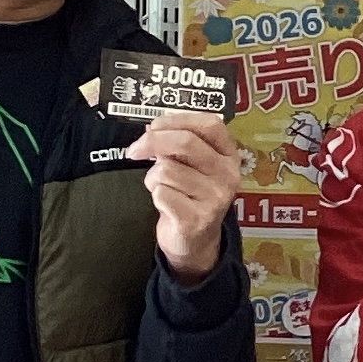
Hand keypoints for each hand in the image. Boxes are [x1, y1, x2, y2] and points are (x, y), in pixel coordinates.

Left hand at [127, 111, 239, 284]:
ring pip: (167, 169)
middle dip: (153, 141)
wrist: (195, 241)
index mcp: (228, 155)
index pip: (210, 124)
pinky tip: (166, 204)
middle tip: (134, 150)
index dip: (177, 120)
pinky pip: (161, 193)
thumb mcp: (193, 165)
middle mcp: (227, 175)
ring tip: (162, 188)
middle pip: (185, 142)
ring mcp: (214, 199)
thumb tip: (153, 128)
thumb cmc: (190, 196)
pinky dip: (155, 196)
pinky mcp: (196, 219)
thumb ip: (179, 143)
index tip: (154, 126)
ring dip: (153, 177)